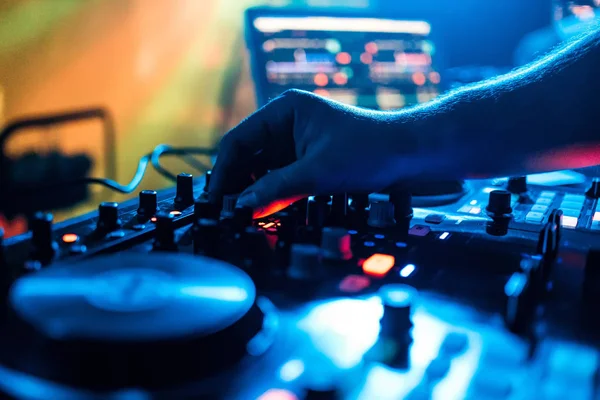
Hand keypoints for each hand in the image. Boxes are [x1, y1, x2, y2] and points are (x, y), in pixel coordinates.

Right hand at [208, 89, 414, 216]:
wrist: (410, 154)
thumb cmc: (369, 150)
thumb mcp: (317, 172)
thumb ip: (277, 189)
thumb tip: (243, 207)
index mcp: (285, 111)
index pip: (239, 140)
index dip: (224, 170)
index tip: (215, 198)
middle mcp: (287, 123)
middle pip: (249, 156)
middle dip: (238, 184)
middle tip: (227, 213)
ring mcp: (298, 142)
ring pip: (264, 170)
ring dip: (254, 191)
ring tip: (242, 216)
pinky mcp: (309, 159)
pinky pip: (281, 177)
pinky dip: (273, 194)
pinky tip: (265, 211)